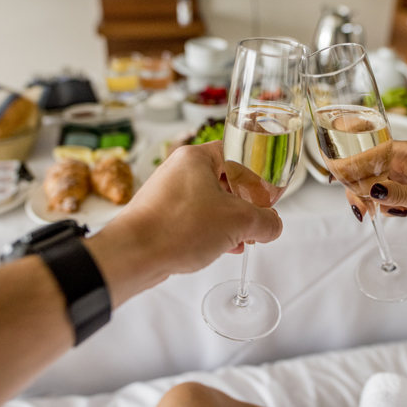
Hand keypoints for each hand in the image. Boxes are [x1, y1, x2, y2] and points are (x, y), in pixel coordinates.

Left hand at [86, 141, 283, 302]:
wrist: (133, 254)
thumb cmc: (177, 228)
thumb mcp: (238, 222)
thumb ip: (265, 221)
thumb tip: (273, 225)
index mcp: (196, 158)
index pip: (235, 153)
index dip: (256, 172)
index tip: (266, 190)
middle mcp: (178, 170)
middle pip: (223, 179)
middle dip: (243, 203)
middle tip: (256, 217)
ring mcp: (166, 193)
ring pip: (208, 201)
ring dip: (228, 219)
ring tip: (243, 238)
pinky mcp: (159, 215)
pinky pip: (192, 217)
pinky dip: (209, 229)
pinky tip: (222, 247)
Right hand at [346, 141, 406, 260]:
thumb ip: (397, 194)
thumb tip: (370, 189)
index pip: (370, 151)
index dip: (353, 166)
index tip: (342, 184)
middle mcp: (403, 157)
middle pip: (365, 167)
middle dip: (359, 189)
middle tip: (362, 211)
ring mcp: (402, 171)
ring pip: (370, 181)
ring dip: (370, 199)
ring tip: (384, 214)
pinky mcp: (402, 184)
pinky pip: (380, 190)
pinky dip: (381, 203)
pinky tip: (397, 212)